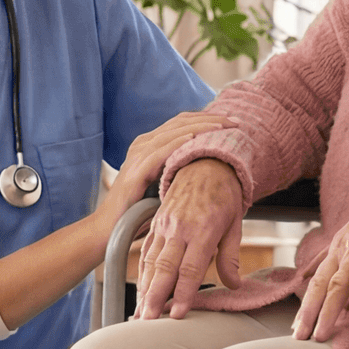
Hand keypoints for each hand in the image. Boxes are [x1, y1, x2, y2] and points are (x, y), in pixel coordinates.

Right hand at [94, 112, 223, 233]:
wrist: (111, 230)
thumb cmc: (140, 211)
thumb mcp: (166, 185)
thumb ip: (182, 171)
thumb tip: (214, 167)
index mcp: (151, 144)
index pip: (184, 122)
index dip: (209, 119)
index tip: (234, 123)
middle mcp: (143, 144)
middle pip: (182, 122)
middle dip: (212, 119)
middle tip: (236, 121)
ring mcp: (137, 156)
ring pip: (174, 132)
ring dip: (201, 127)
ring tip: (223, 127)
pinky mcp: (135, 171)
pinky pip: (159, 152)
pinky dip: (177, 142)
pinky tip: (194, 138)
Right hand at [135, 158, 244, 319]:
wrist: (206, 163)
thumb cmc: (225, 194)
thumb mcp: (235, 224)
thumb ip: (230, 257)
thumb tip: (234, 285)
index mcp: (203, 229)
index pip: (190, 269)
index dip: (183, 293)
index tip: (177, 314)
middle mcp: (180, 228)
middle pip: (165, 268)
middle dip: (155, 297)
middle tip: (148, 321)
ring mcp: (165, 225)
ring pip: (151, 262)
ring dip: (145, 289)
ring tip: (140, 313)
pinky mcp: (157, 223)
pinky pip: (147, 252)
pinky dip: (143, 273)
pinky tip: (141, 290)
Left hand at [293, 176, 348, 342]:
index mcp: (337, 249)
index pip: (316, 280)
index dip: (306, 304)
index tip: (297, 325)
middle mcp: (342, 251)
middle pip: (319, 286)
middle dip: (307, 313)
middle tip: (298, 337)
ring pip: (337, 287)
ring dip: (327, 313)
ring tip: (321, 335)